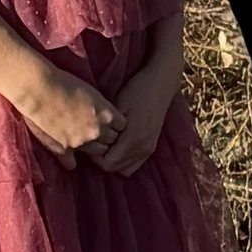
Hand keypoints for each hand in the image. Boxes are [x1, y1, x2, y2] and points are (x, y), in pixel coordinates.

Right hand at [17, 61, 124, 161]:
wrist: (39, 89)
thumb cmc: (63, 83)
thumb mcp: (91, 92)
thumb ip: (102, 109)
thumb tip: (108, 118)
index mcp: (106, 114)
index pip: (122, 127)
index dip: (115, 125)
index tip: (108, 122)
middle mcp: (97, 131)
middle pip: (112, 140)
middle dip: (106, 136)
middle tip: (97, 131)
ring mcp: (81, 142)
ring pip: (97, 153)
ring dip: (93, 148)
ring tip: (85, 141)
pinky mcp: (64, 149)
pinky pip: (72, 164)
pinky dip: (70, 161)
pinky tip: (69, 158)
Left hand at [91, 50, 182, 173]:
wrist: (161, 84)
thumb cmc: (137, 90)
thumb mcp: (118, 106)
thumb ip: (107, 127)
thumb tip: (92, 142)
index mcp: (133, 139)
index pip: (108, 164)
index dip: (95, 156)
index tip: (90, 141)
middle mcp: (143, 148)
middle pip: (115, 168)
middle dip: (102, 159)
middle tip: (96, 141)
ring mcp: (149, 148)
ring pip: (124, 168)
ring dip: (113, 160)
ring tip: (106, 143)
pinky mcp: (152, 145)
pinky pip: (135, 164)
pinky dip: (124, 159)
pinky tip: (118, 145)